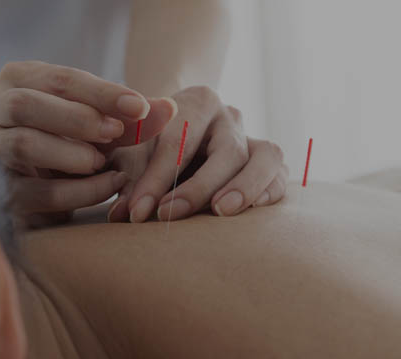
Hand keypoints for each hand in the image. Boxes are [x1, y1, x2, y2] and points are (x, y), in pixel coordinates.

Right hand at [0, 61, 175, 225]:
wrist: (36, 173)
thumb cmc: (69, 136)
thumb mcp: (96, 120)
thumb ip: (129, 116)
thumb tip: (169, 109)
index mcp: (18, 79)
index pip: (59, 79)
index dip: (101, 93)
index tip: (140, 108)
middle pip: (26, 105)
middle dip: (77, 119)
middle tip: (115, 134)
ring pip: (24, 146)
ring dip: (72, 155)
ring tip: (103, 163)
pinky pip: (36, 191)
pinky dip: (77, 191)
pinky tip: (106, 186)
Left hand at [107, 86, 287, 222]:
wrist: (175, 132)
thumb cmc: (149, 143)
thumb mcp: (131, 152)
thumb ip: (126, 180)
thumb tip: (121, 214)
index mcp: (197, 101)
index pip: (178, 140)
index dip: (156, 179)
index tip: (137, 212)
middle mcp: (230, 117)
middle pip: (227, 149)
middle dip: (199, 186)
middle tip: (170, 215)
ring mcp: (253, 137)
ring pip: (266, 156)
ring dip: (245, 187)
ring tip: (221, 212)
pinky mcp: (266, 162)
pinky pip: (279, 173)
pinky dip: (269, 191)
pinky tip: (251, 210)